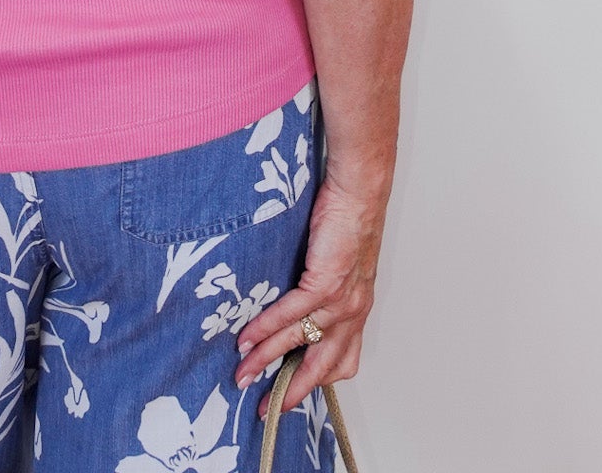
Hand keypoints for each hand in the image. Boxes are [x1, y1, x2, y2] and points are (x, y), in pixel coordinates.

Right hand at [233, 173, 383, 414]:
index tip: (290, 396)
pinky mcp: (325, 282)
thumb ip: (323, 290)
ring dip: (268, 361)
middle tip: (264, 409)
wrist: (359, 193)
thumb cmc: (347, 222)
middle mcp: (352, 313)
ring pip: (300, 342)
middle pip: (322, 367)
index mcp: (357, 311)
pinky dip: (267, 330)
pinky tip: (247, 338)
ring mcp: (340, 300)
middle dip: (291, 391)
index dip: (316, 382)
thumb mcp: (341, 266)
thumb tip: (294, 305)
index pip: (342, 362)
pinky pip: (291, 314)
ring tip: (242, 373)